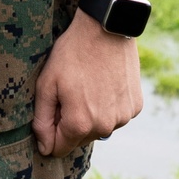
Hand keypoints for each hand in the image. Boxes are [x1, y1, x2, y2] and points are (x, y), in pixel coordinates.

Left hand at [32, 10, 143, 156]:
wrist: (106, 29)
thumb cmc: (72, 54)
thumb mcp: (47, 84)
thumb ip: (42, 119)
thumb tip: (44, 148)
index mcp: (80, 124)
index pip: (59, 148)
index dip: (49, 134)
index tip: (49, 111)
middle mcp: (105, 127)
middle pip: (79, 139)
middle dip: (69, 122)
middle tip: (67, 92)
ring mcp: (123, 118)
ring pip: (99, 128)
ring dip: (90, 115)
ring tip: (86, 86)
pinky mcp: (135, 107)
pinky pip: (115, 116)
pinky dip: (107, 107)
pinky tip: (103, 84)